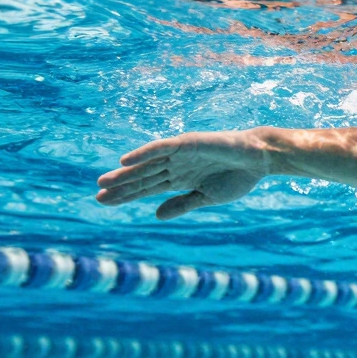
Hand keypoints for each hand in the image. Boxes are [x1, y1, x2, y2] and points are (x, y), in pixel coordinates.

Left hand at [96, 130, 270, 219]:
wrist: (259, 160)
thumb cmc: (238, 177)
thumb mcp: (207, 197)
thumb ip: (182, 204)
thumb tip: (156, 215)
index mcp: (180, 179)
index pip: (147, 188)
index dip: (127, 195)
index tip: (106, 203)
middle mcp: (175, 165)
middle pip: (142, 177)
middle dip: (121, 186)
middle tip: (98, 195)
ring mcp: (179, 153)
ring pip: (146, 164)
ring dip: (125, 172)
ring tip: (103, 182)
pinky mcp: (186, 143)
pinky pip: (160, 148)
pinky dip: (142, 153)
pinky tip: (125, 160)